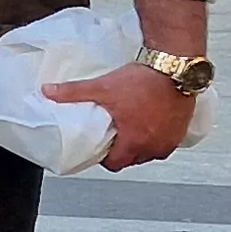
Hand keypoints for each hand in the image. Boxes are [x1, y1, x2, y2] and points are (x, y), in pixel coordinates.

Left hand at [46, 65, 193, 169]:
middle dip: (122, 152)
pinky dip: (158, 136)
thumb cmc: (145, 80)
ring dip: (141, 145)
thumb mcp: (102, 87)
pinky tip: (150, 123)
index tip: (100, 147)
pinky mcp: (182, 129)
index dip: (105, 158)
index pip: (115, 164)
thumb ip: (73, 92)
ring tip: (132, 129)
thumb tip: (49, 92)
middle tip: (114, 136)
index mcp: (134, 140)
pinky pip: (167, 141)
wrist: (175, 67)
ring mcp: (171, 138)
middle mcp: (155, 144)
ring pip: (151, 152)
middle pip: (133, 160)